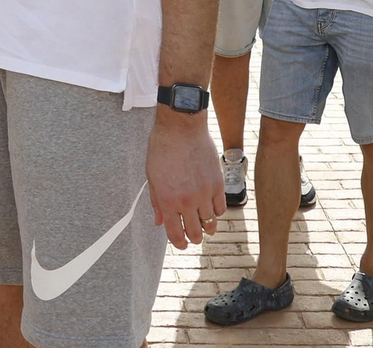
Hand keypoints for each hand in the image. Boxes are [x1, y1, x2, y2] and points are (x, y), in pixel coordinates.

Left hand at [147, 114, 224, 248]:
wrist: (181, 128)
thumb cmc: (162, 149)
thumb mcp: (152, 177)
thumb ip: (157, 202)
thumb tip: (159, 221)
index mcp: (168, 200)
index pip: (175, 234)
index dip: (179, 243)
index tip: (181, 244)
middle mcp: (187, 201)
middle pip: (195, 233)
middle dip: (193, 238)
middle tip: (193, 236)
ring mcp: (204, 194)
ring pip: (210, 223)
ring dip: (207, 228)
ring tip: (204, 226)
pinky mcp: (218, 184)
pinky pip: (221, 208)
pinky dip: (216, 213)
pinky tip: (211, 209)